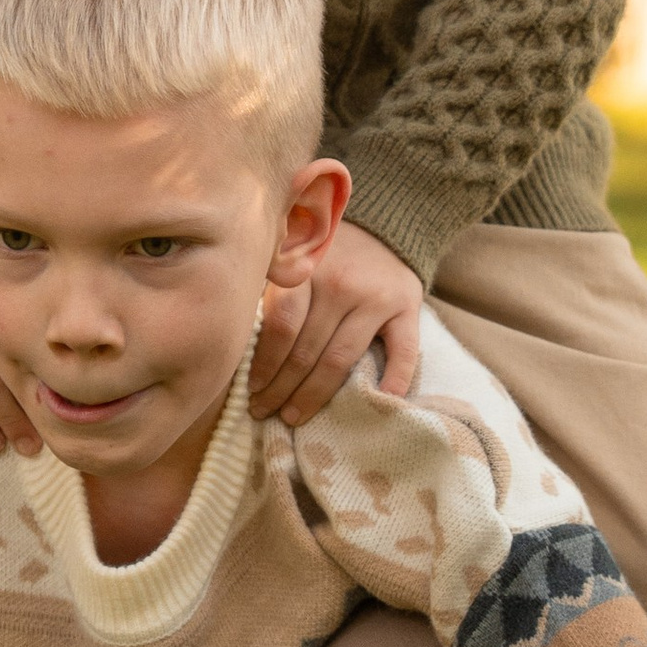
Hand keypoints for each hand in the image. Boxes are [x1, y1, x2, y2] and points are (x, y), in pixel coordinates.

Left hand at [250, 219, 423, 424]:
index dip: (264, 364)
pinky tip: (381, 402)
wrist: (385, 228)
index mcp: (308, 272)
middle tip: (264, 412)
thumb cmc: (329, 256)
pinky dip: (396, 379)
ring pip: (341, 359)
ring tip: (294, 417)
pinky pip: (404, 350)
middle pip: (306, 351)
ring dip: (315, 396)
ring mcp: (377, 298)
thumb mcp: (296, 261)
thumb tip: (238, 345)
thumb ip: (274, 293)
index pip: (281, 328)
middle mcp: (343, 285)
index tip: (251, 389)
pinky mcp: (408, 308)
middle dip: (281, 388)